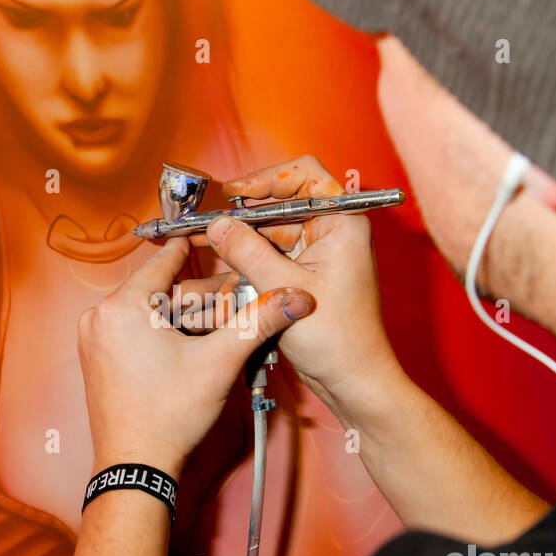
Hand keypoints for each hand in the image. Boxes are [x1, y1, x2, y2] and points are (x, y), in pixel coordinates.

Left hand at [77, 235, 314, 479]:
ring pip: (151, 314)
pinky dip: (166, 335)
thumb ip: (259, 322)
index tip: (210, 238)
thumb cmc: (168, 416)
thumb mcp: (221, 361)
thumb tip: (294, 298)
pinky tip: (196, 347)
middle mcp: (100, 317)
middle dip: (202, 299)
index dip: (195, 252)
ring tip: (223, 329)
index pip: (164, 263)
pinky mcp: (98, 360)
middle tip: (237, 302)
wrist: (137, 466)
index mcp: (122, 307)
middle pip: (162, 293)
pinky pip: (136, 333)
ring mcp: (95, 340)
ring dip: (187, 319)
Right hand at [199, 155, 404, 425]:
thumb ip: (247, 252)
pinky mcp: (305, 273)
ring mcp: (319, 253)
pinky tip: (219, 265)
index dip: (266, 178)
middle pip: (281, 204)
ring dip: (239, 238)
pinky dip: (247, 259)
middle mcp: (333, 231)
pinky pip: (271, 255)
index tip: (234, 193)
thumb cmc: (339, 339)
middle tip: (207, 221)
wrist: (353, 380)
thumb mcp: (284, 289)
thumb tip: (217, 225)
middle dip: (242, 213)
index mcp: (342, 223)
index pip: (305, 176)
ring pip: (270, 232)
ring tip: (202, 241)